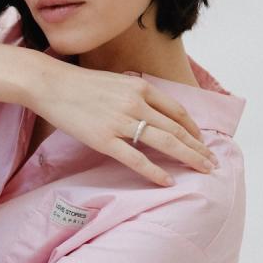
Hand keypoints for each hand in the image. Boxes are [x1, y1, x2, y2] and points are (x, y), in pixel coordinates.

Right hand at [31, 59, 218, 186]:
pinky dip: (155, 171)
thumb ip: (134, 93)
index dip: (193, 128)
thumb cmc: (78, 84)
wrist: (49, 84)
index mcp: (139, 87)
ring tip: (203, 171)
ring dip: (188, 157)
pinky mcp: (104, 139)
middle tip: (212, 162)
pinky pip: (135, 159)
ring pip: (164, 142)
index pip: (177, 111)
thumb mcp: (114, 81)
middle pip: (176, 128)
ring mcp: (120, 122)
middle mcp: (135, 103)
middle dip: (198, 147)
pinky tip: (168, 181)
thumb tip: (150, 108)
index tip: (201, 141)